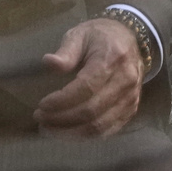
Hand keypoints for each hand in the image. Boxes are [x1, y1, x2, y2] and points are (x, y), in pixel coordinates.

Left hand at [34, 17, 143, 136]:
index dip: (61, 101)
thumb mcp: (80, 35)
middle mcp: (125, 81)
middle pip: (91, 111)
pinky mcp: (131, 109)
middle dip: (61, 119)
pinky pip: (107, 131)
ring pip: (99, 126)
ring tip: (49, 129)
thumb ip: (66, 51)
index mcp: (112, 59)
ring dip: (70, 133)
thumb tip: (48, 63)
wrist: (130, 39)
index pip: (85, 88)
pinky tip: (67, 132)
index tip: (41, 105)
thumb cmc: (100, 36)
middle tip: (40, 119)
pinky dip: (85, 136)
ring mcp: (130, 97)